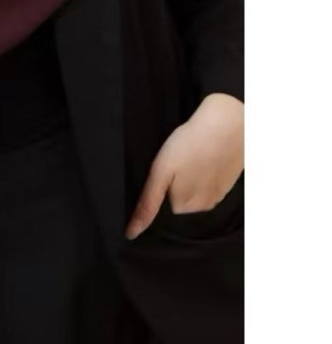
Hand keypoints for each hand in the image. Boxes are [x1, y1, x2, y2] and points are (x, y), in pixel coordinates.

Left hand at [125, 92, 243, 239]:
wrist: (227, 125)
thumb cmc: (190, 144)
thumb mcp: (160, 171)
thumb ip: (148, 202)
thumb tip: (132, 233)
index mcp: (184, 206)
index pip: (160, 208)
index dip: (157, 189)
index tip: (161, 175)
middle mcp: (202, 207)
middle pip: (176, 201)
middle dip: (172, 185)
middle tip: (174, 162)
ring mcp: (217, 196)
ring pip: (192, 193)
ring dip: (188, 180)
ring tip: (189, 158)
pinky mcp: (226, 184)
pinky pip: (207, 185)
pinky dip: (202, 175)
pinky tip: (202, 158)